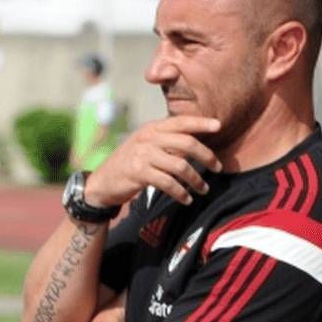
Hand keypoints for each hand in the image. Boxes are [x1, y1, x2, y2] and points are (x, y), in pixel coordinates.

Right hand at [84, 116, 222, 206]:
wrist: (102, 182)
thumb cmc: (129, 165)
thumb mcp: (146, 147)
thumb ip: (167, 143)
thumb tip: (196, 147)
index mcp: (152, 128)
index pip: (180, 122)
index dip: (200, 123)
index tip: (218, 125)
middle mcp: (148, 138)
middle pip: (186, 143)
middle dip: (206, 156)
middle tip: (218, 168)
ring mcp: (142, 155)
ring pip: (180, 165)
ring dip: (196, 180)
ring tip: (204, 189)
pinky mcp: (139, 173)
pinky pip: (168, 183)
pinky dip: (181, 193)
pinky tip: (186, 199)